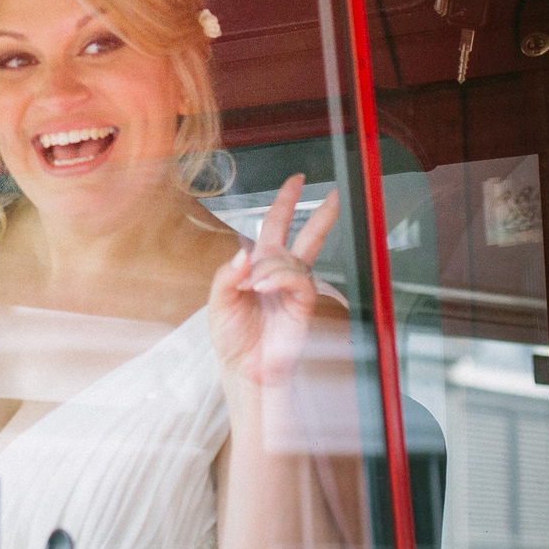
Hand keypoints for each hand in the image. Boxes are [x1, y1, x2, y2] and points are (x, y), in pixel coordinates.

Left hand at [209, 173, 340, 386]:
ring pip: (292, 259)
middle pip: (304, 236)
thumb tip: (243, 253)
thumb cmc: (232, 336)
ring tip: (253, 286)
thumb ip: (226, 274)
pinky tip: (264, 286)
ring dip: (270, 267)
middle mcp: (281, 273)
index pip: (274, 227)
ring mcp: (295, 288)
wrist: (244, 367)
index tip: (296, 181)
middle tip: (331, 192)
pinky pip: (298, 278)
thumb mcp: (218, 301)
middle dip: (319, 214)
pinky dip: (280, 278)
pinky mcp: (304, 303)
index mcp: (259, 266)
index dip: (284, 203)